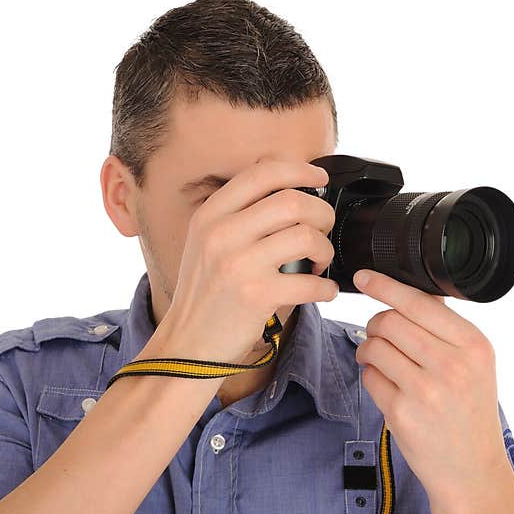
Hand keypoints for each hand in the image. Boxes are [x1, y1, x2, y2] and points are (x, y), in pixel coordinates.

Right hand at [153, 157, 338, 363]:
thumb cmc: (205, 293)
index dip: (300, 170)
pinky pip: (310, 282)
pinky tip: (322, 290)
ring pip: (305, 237)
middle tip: (324, 229)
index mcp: (210, 215)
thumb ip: (237, 214)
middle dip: (321, 214)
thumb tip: (289, 191)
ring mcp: (238, 264)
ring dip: (324, 250)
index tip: (319, 178)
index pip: (263, 173)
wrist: (188, 343)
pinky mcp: (256, 296)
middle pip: (292, 201)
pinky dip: (326, 288)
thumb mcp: (206, 242)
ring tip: (318, 263)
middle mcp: (221, 234)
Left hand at [352, 269, 508, 504]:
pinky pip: (370, 377)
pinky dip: (371, 377)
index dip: (386, 285)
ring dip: (369, 349)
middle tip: (379, 335)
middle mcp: (452, 365)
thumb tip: (414, 291)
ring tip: (380, 361)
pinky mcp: (401, 412)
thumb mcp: (476, 366)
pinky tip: (388, 387)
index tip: (365, 277)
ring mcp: (426, 390)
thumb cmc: (470, 413)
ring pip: (374, 346)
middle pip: (390, 320)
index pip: (419, 302)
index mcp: (474, 345)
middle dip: (376, 324)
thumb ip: (447, 330)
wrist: (472, 471)